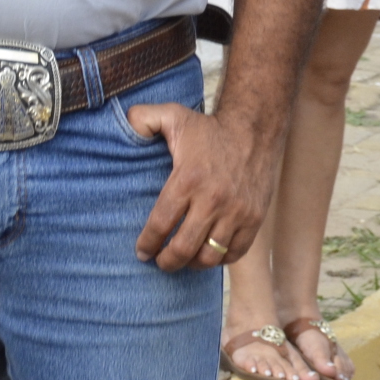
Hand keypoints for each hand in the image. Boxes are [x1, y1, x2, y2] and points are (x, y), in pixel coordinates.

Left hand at [127, 104, 276, 269]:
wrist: (255, 130)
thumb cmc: (209, 128)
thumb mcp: (172, 115)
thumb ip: (143, 118)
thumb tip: (125, 125)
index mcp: (188, 179)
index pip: (161, 223)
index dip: (148, 243)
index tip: (141, 252)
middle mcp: (213, 199)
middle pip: (184, 248)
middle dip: (166, 262)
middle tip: (159, 262)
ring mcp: (236, 212)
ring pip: (209, 256)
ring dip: (191, 264)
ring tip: (182, 259)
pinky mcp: (254, 219)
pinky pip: (234, 253)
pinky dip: (219, 259)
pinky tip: (207, 253)